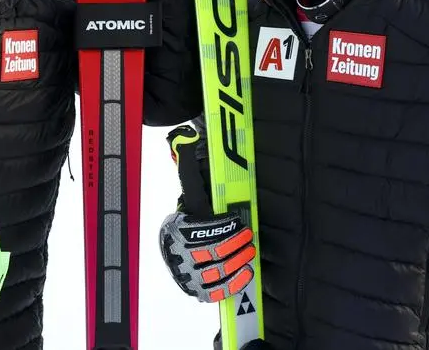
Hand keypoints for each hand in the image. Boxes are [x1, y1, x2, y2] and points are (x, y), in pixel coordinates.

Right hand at [158, 124, 255, 303]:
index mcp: (179, 228)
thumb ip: (189, 164)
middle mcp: (179, 253)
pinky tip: (245, 274)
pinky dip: (231, 285)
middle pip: (210, 253)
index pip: (202, 230)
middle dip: (234, 246)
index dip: (223, 229)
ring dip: (236, 265)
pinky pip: (214, 292)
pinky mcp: (195, 288)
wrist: (179, 240)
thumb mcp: (191, 187)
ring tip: (249, 254)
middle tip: (249, 240)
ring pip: (214, 274)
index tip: (239, 224)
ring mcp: (186, 273)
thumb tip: (185, 136)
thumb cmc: (191, 213)